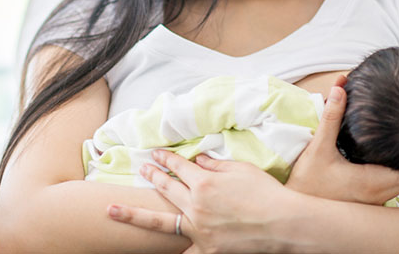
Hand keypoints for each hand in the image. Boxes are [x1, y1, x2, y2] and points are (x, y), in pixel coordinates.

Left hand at [107, 150, 289, 253]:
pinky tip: (158, 253)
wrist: (285, 224)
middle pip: (166, 188)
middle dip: (151, 176)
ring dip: (135, 214)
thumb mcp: (242, 169)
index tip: (155, 154)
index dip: (165, 159)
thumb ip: (216, 165)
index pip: (178, 167)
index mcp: (204, 182)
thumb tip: (198, 160)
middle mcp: (196, 205)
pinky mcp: (208, 248)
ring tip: (112, 210)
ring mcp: (199, 229)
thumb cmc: (268, 193)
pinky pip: (185, 252)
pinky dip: (175, 251)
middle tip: (139, 169)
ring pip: (161, 220)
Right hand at [285, 75, 398, 204]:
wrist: (297, 212)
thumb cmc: (308, 183)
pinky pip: (393, 189)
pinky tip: (393, 162)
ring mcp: (374, 202)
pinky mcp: (367, 203)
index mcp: (373, 181)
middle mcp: (378, 195)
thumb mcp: (319, 147)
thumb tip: (340, 88)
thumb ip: (331, 117)